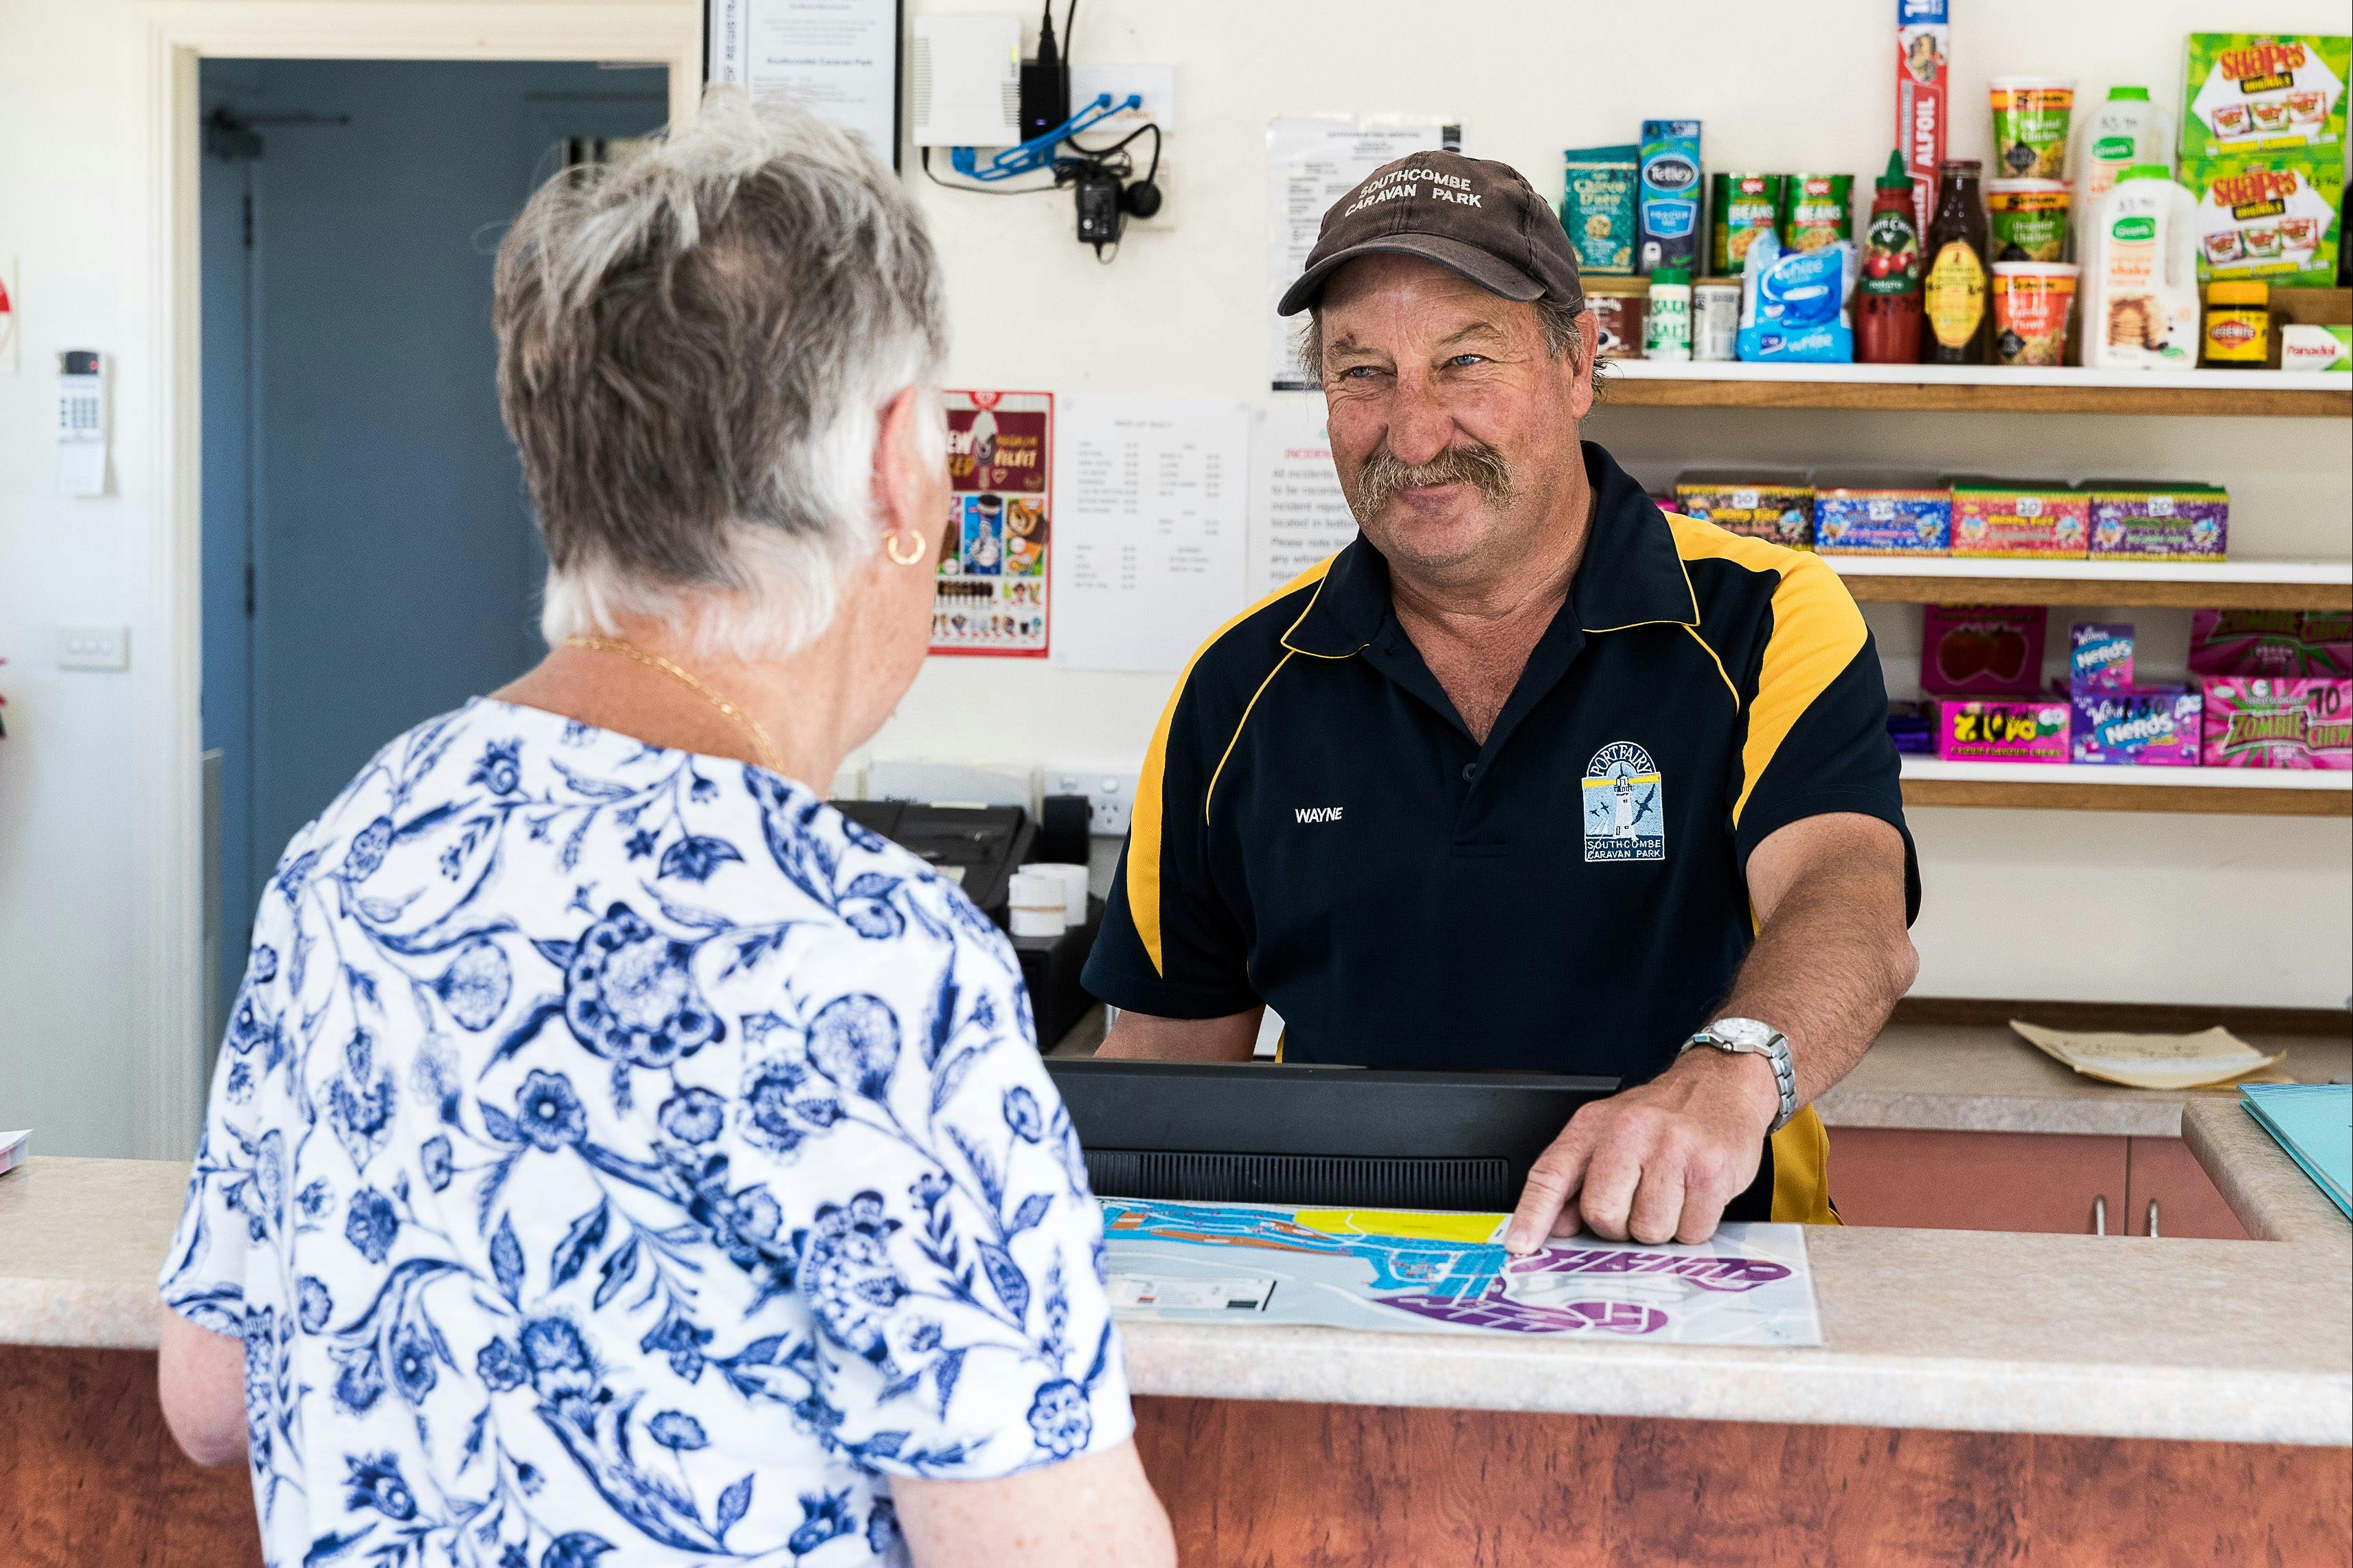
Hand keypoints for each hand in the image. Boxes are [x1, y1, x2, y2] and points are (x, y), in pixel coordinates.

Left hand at [1504, 1047, 1780, 1251]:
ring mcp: (1672, 1149)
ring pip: (1649, 1230)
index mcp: (1593, 1126)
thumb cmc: (1663, 1116)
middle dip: (1619, 1226)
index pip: (1550, 1174)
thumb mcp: (1608, 1134)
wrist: (1722, 1083)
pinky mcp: (1711, 1169)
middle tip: (1636, 1204)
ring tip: (1671, 1194)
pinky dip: (1693, 1226)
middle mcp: (1629, 1132)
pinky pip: (1692, 1231)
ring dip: (1661, 1227)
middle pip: (1603, 1214)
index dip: (1532, 1215)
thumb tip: (1556, 1226)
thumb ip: (1577, 1179)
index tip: (1519, 1246)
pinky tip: (1695, 1195)